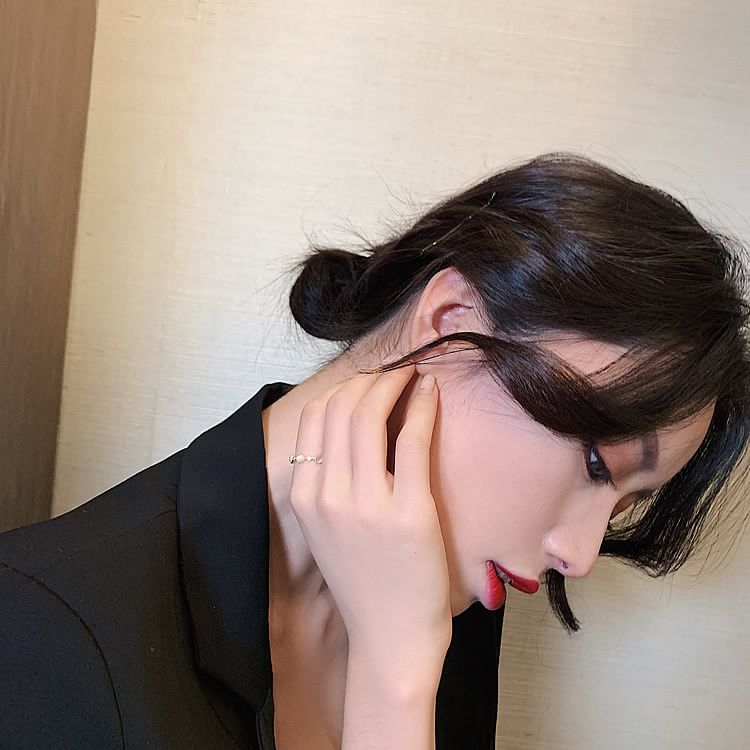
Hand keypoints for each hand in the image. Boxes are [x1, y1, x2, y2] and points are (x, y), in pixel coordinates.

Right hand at [288, 364, 451, 675]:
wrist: (390, 639)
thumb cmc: (364, 583)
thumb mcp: (326, 530)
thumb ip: (327, 482)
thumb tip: (346, 426)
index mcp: (305, 498)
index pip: (314, 417)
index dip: (343, 387)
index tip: (368, 379)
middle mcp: (328, 496)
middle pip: (341, 408)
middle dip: (370, 377)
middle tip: (394, 371)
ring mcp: (366, 505)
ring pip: (371, 415)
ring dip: (394, 382)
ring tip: (412, 375)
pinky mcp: (408, 512)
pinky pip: (411, 440)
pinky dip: (422, 406)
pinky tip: (430, 392)